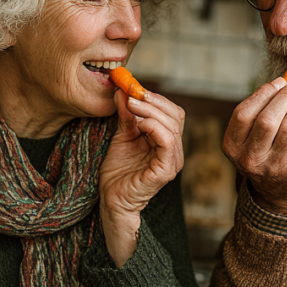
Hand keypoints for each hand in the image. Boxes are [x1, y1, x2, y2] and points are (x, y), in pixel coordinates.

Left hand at [99, 88, 184, 265]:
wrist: (111, 200)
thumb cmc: (118, 172)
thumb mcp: (122, 136)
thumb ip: (127, 116)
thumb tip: (122, 91)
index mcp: (168, 142)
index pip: (172, 112)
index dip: (155, 98)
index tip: (132, 87)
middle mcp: (175, 151)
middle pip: (175, 115)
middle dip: (152, 101)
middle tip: (130, 93)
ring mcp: (173, 162)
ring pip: (172, 126)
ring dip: (150, 111)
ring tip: (131, 106)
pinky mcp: (165, 171)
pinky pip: (167, 142)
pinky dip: (154, 127)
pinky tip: (139, 124)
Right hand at [223, 76, 286, 215]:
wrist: (279, 197)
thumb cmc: (265, 157)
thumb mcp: (250, 140)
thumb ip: (258, 113)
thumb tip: (282, 81)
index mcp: (233, 148)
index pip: (244, 113)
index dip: (263, 93)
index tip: (279, 81)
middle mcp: (251, 159)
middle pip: (268, 118)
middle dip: (286, 95)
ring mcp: (275, 167)